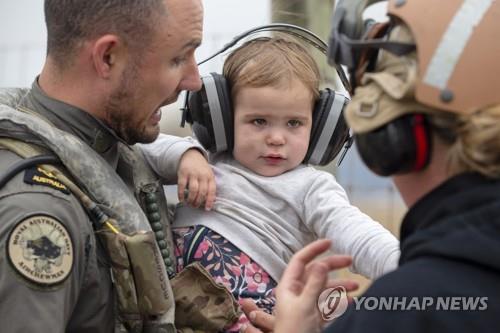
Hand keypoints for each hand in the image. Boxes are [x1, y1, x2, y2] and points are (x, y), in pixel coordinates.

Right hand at [177, 148, 215, 209]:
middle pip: (202, 192)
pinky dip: (181, 194)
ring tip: (189, 203)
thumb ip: (209, 185)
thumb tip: (210, 201)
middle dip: (198, 202)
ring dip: (191, 199)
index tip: (207, 208)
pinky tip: (181, 199)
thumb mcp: (208, 174)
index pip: (212, 190)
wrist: (191, 155)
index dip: (210, 201)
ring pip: (193, 190)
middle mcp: (202, 175)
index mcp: (210, 176)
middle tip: (195, 206)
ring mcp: (193, 174)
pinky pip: (182, 186)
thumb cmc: (201, 167)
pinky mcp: (183, 173)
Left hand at [241, 241, 356, 332]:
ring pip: (325, 288)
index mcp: (289, 286)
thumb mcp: (305, 305)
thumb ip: (314, 284)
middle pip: (316, 272)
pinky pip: (329, 303)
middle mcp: (297, 292)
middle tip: (350, 260)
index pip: (300, 260)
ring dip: (340, 285)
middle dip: (332, 265)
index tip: (330, 242)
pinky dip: (340, 300)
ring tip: (356, 286)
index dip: (314, 249)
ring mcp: (307, 303)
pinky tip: (352, 301)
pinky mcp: (315, 315)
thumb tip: (321, 263)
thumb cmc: (295, 330)